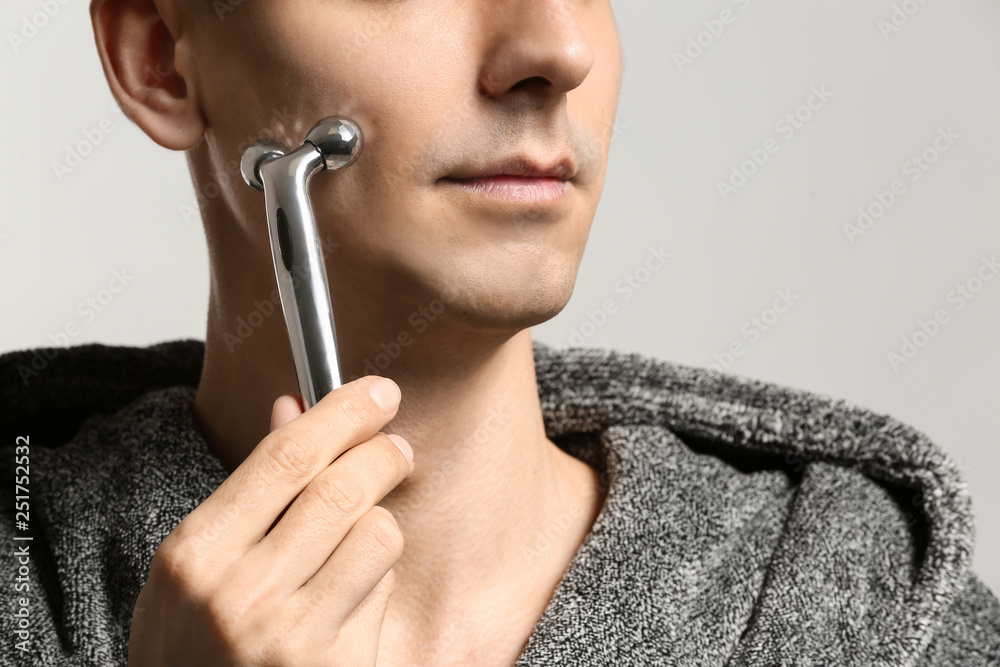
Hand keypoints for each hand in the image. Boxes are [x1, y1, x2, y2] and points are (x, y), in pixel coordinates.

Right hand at [127, 375, 413, 665]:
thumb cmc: (192, 647)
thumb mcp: (196, 566)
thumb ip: (249, 488)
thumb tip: (295, 409)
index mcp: (197, 554)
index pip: (286, 456)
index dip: (342, 412)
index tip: (377, 393)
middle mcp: (241, 593)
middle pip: (341, 487)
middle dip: (383, 452)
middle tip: (395, 446)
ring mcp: (291, 636)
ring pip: (377, 534)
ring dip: (382, 521)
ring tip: (366, 530)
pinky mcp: (336, 666)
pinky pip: (384, 591)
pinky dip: (379, 577)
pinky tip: (354, 590)